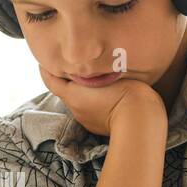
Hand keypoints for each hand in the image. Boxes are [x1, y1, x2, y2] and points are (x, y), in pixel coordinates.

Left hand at [38, 64, 162, 137]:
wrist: (141, 121)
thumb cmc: (127, 92)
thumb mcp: (109, 73)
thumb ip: (94, 70)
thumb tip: (89, 68)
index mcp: (72, 95)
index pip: (50, 80)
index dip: (46, 69)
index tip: (46, 59)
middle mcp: (75, 109)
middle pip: (66, 90)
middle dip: (69, 78)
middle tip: (77, 63)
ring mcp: (86, 121)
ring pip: (81, 101)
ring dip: (84, 91)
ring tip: (95, 78)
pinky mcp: (98, 128)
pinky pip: (92, 111)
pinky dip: (94, 102)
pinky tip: (107, 96)